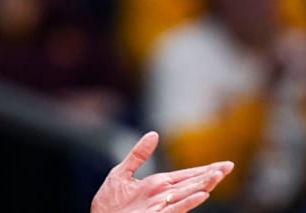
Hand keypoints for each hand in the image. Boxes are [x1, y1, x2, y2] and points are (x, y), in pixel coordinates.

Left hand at [91, 132, 233, 212]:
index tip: (224, 164)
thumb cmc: (109, 201)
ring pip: (187, 194)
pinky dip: (189, 201)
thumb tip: (154, 134)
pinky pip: (176, 208)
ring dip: (203, 185)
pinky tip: (202, 194)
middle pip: (192, 182)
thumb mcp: (121, 172)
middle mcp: (163, 195)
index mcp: (158, 184)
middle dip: (210, 174)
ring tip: (218, 175)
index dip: (204, 169)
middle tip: (229, 166)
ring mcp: (161, 206)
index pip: (186, 175)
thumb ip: (138, 155)